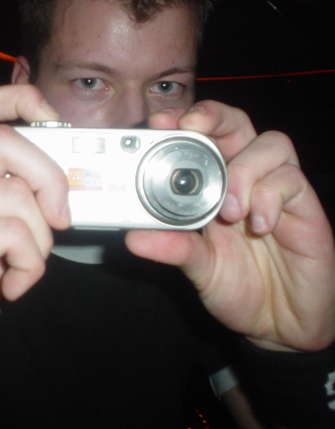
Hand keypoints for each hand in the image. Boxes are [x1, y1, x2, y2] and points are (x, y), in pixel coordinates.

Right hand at [0, 85, 70, 387]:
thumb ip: (17, 205)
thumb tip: (64, 192)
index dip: (23, 100)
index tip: (55, 122)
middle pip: (6, 140)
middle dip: (50, 178)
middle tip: (61, 219)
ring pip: (15, 193)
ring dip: (40, 240)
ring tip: (26, 269)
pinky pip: (11, 233)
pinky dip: (29, 265)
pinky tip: (13, 288)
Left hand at [126, 100, 334, 351]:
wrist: (281, 324)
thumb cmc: (241, 288)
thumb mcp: (199, 268)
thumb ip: (174, 249)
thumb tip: (134, 237)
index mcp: (215, 188)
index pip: (203, 139)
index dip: (183, 122)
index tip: (159, 122)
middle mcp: (246, 181)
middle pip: (237, 124)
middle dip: (214, 116)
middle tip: (191, 127)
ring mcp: (277, 192)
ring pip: (271, 144)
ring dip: (244, 170)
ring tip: (229, 210)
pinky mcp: (305, 209)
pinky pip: (292, 181)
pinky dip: (270, 197)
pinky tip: (258, 226)